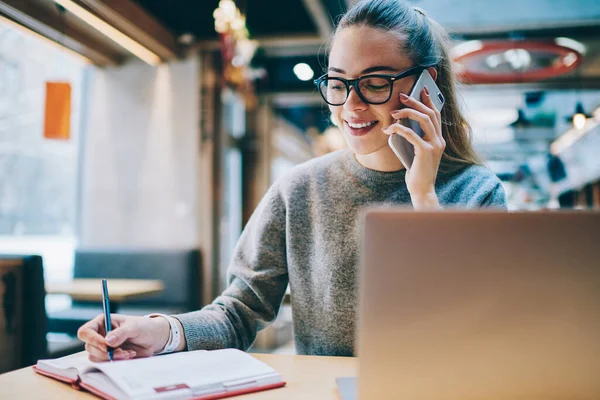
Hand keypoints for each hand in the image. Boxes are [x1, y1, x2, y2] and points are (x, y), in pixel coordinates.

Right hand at [77, 314, 170, 361]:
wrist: (154, 338)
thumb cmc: (144, 327)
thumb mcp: (134, 327)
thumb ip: (121, 333)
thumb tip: (107, 341)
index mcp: (102, 322)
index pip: (86, 331)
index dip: (92, 339)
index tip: (106, 346)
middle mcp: (100, 334)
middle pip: (89, 347)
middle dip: (105, 352)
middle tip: (120, 352)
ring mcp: (103, 346)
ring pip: (96, 357)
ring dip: (111, 358)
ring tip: (128, 353)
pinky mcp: (110, 356)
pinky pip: (106, 363)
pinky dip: (117, 361)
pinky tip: (129, 354)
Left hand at [383, 87, 444, 208]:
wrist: (422, 190)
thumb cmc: (416, 172)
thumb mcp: (415, 152)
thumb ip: (414, 139)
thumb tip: (400, 125)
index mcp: (439, 139)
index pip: (436, 114)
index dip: (429, 100)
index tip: (422, 89)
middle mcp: (440, 140)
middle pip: (430, 113)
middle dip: (415, 102)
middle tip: (402, 96)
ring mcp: (435, 146)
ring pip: (424, 119)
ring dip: (408, 112)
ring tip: (394, 112)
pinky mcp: (426, 152)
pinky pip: (412, 134)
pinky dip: (399, 129)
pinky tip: (389, 129)